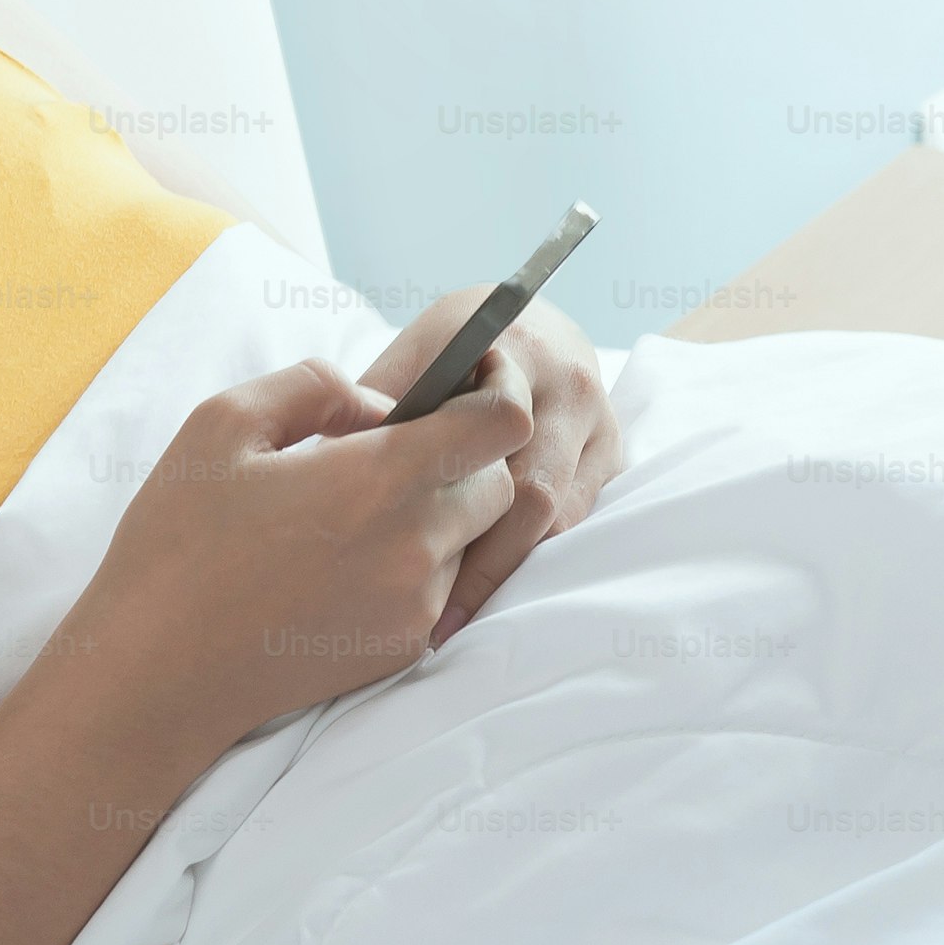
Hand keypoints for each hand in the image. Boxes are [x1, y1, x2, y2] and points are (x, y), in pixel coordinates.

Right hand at [65, 358, 532, 758]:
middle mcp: (415, 546)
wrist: (156, 673)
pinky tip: (340, 565)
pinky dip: (412, 566)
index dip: (492, 392)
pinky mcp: (403, 649)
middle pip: (497, 483)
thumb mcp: (224, 423)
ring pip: (470, 539)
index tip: (463, 385)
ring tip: (351, 516)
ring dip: (436, 515)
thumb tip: (381, 405)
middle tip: (385, 455)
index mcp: (379, 479)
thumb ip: (317, 387)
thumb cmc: (179, 542)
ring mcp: (416, 606)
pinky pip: (440, 589)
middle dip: (461, 457)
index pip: (502, 425)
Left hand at [360, 293, 624, 644]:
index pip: (495, 433)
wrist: (525, 325)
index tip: (412, 550)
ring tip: (455, 617)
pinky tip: (489, 592)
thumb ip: (379, 404)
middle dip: (483, 560)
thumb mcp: (412, 356)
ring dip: (508, 568)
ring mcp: (599, 424)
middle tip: (437, 619)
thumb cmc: (452, 350)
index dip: (456, 496)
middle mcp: (570, 385)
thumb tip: (332, 466)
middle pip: (533, 493)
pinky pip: (577, 525)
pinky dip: (532, 560)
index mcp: (517, 349)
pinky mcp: (611, 457)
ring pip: (559, 519)